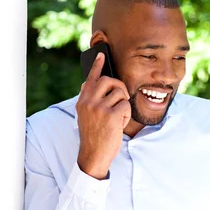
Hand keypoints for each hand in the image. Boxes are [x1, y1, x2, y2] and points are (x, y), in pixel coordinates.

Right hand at [76, 52, 130, 179]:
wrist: (93, 155)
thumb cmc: (93, 136)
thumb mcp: (85, 116)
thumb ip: (88, 100)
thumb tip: (87, 83)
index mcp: (82, 102)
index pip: (90, 79)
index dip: (97, 66)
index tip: (101, 55)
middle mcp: (89, 102)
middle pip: (108, 81)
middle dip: (119, 86)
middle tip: (122, 96)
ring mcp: (100, 108)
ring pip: (120, 93)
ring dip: (124, 104)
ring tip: (119, 116)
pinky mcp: (111, 116)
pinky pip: (125, 105)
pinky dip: (126, 115)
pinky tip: (121, 123)